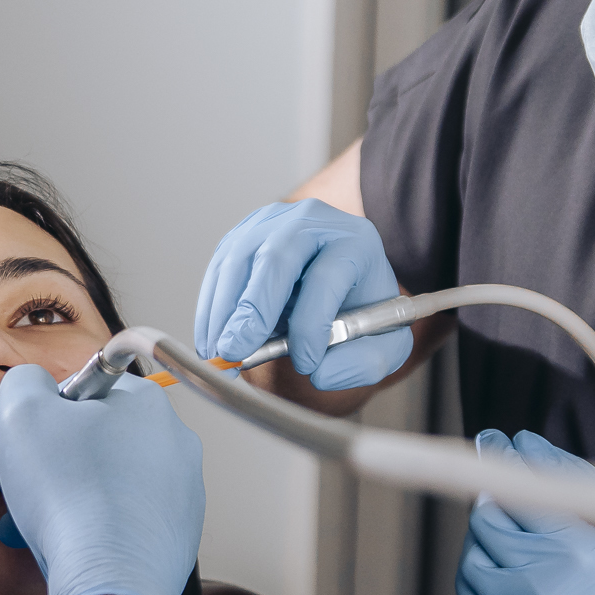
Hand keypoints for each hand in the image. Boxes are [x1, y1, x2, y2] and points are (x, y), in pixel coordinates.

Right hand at [0, 364, 205, 594]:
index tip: (37, 441)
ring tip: (57, 519)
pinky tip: (83, 540)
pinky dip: (106, 525)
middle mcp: (175, 440)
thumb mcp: (21, 413)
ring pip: (117, 479)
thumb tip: (32, 384)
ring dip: (83, 493)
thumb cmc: (70, 496)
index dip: (51, 415)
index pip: (88, 388)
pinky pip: (132, 516)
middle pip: (103, 437)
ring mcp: (184, 487)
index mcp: (145, 401)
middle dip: (67, 458)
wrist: (111, 577)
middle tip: (40, 483)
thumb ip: (24, 382)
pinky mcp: (181, 529)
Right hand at [194, 200, 408, 389]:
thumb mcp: (383, 342)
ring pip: (238, 262)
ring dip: (223, 313)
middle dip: (252, 310)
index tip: (305, 364)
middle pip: (277, 259)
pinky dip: (210, 309)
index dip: (312, 323)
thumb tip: (321, 373)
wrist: (339, 281)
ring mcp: (271, 223)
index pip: (327, 277)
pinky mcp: (241, 236)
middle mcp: (311, 221)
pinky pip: (218, 271)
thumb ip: (364, 362)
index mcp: (355, 242)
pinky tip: (212, 341)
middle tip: (237, 352)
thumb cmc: (358, 309)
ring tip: (221, 355)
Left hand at [455, 429, 594, 594]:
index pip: (515, 492)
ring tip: (501, 537)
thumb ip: (574, 479)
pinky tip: (496, 574)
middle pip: (488, 526)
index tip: (493, 446)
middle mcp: (549, 585)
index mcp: (579, 548)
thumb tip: (525, 444)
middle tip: (502, 497)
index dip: (498, 462)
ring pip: (474, 565)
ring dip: (479, 543)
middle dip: (490, 502)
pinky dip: (477, 585)